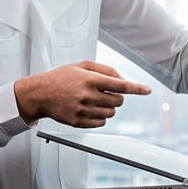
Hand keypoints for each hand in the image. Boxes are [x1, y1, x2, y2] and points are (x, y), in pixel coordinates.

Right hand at [13, 60, 150, 127]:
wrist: (40, 93)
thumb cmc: (62, 77)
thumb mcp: (82, 65)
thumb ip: (105, 70)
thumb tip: (122, 79)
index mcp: (89, 79)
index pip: (119, 85)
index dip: (136, 88)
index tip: (147, 90)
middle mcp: (86, 95)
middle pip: (118, 101)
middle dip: (117, 97)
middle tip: (106, 93)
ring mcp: (82, 110)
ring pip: (111, 113)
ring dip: (109, 107)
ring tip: (95, 100)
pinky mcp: (77, 122)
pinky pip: (100, 122)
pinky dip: (101, 117)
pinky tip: (91, 109)